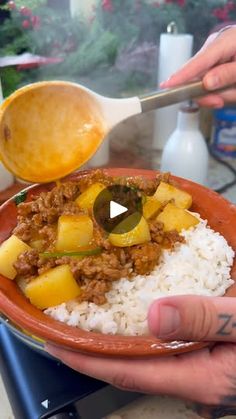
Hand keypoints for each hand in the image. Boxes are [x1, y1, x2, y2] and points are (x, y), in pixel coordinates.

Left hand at [46, 295, 235, 417]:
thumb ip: (207, 319)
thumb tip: (155, 314)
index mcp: (200, 375)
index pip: (129, 371)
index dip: (88, 359)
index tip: (55, 342)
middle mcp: (194, 375)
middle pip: (132, 366)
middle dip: (95, 351)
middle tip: (65, 327)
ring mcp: (200, 365)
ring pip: (148, 354)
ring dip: (118, 338)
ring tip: (91, 318)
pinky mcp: (207, 351)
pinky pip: (167, 342)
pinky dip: (146, 327)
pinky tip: (140, 311)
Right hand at [161, 26, 235, 107]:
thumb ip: (228, 74)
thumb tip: (206, 82)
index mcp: (224, 42)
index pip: (198, 62)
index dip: (182, 76)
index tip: (167, 86)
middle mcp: (215, 46)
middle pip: (197, 74)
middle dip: (206, 93)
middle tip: (219, 102)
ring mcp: (215, 54)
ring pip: (204, 82)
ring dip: (217, 93)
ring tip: (233, 91)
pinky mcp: (216, 62)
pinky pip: (211, 81)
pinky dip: (220, 90)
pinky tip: (230, 88)